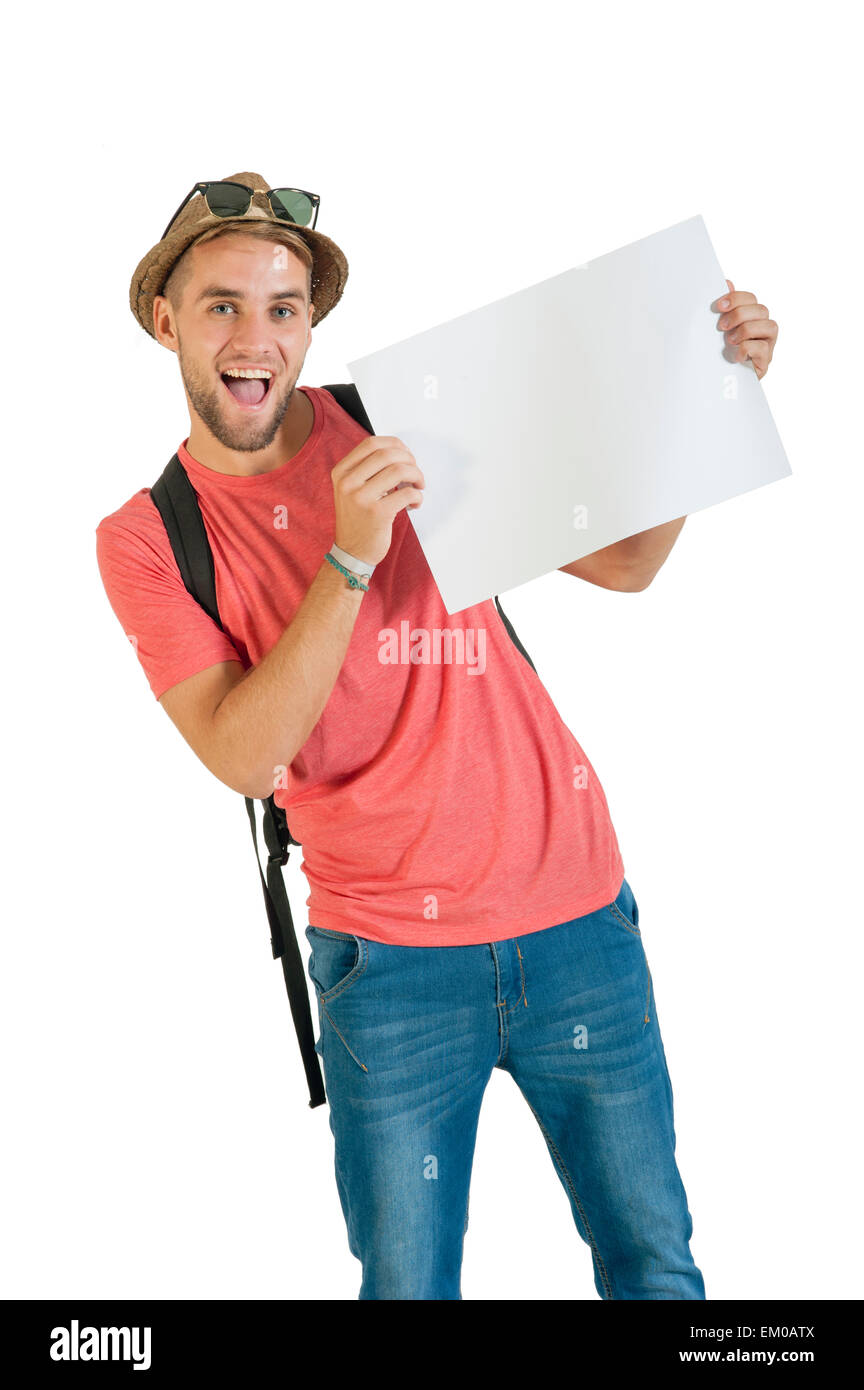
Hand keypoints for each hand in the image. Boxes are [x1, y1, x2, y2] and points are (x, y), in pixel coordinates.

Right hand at [331, 435, 424, 566]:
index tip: (406, 456)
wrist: (352, 552)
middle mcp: (348, 482)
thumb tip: (401, 452)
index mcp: (341, 472)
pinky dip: (418, 496)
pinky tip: (415, 504)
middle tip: (416, 474)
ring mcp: (361, 498)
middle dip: (410, 460)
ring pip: (400, 470)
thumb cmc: (359, 518)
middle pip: (387, 454)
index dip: (395, 445)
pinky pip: (407, 493)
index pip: (372, 443)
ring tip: (418, 487)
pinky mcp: (377, 513)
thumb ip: (369, 469)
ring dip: (417, 476)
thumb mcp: (352, 488)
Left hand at [712, 279, 778, 379]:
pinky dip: (746, 349)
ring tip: (729, 341)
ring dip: (746, 330)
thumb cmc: (720, 353)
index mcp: (751, 318)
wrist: (719, 384)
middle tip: (721, 326)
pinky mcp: (764, 363)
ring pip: (770, 326)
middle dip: (739, 314)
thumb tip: (727, 282)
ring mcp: (767, 346)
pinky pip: (763, 348)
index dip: (737, 298)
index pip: (751, 299)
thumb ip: (725, 308)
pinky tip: (735, 355)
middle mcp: (763, 330)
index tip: (719, 306)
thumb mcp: (718, 329)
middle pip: (762, 310)